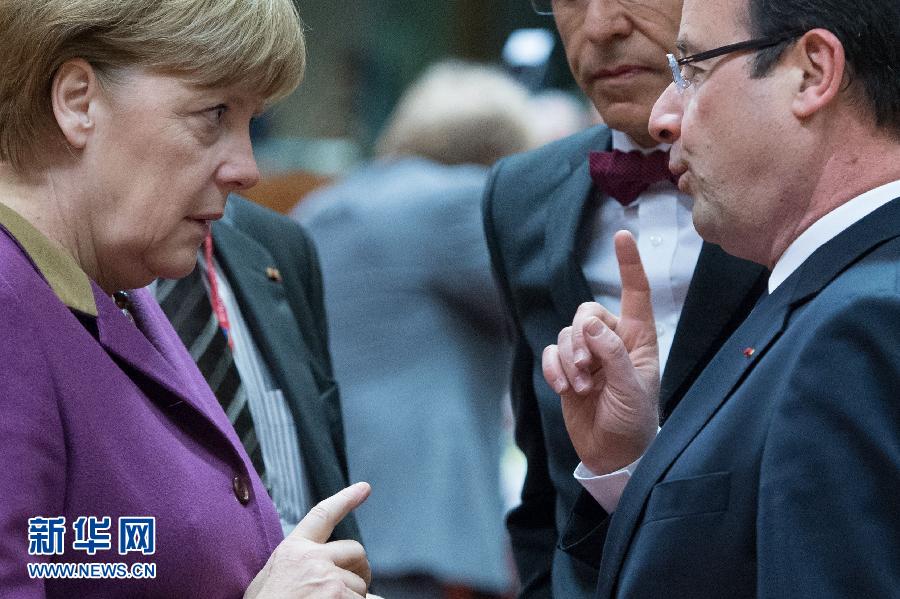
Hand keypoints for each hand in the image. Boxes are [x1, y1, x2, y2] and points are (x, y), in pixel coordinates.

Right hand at [245, 482, 371, 598]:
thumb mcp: (266, 581)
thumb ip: (291, 567)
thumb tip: (308, 572)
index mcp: (293, 550)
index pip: (323, 515)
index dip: (346, 499)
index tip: (364, 488)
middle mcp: (313, 559)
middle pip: (355, 551)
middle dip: (359, 569)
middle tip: (353, 586)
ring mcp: (330, 579)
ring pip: (361, 583)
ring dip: (355, 597)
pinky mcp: (340, 596)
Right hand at [542, 231, 659, 473]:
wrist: (612, 453)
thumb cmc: (634, 421)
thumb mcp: (632, 388)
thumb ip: (613, 354)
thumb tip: (588, 325)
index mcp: (638, 338)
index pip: (636, 294)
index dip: (629, 264)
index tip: (623, 235)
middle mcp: (612, 340)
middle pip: (586, 312)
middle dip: (581, 339)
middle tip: (588, 370)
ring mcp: (588, 354)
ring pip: (566, 334)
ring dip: (570, 361)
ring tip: (582, 388)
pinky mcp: (566, 370)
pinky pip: (550, 353)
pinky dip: (554, 370)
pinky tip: (565, 389)